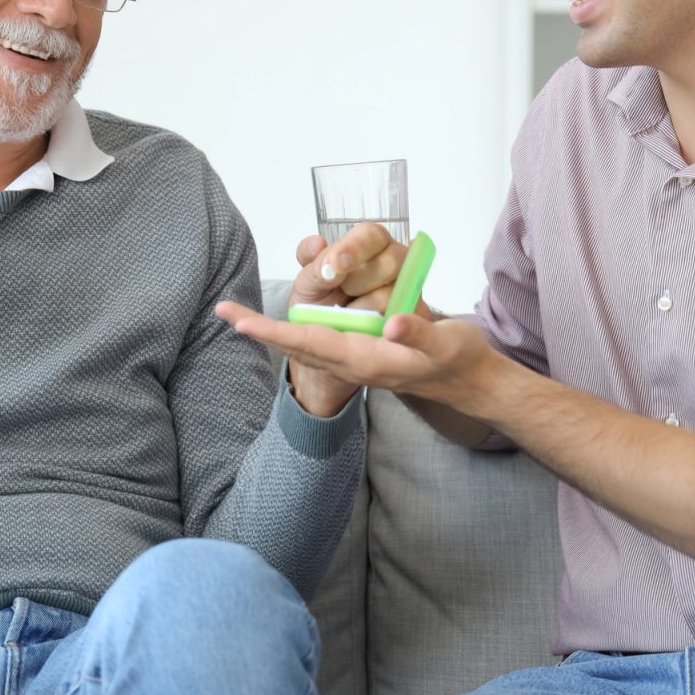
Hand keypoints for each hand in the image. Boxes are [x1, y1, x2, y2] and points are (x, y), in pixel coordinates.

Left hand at [213, 303, 500, 409]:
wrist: (470, 382)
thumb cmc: (458, 361)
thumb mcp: (444, 346)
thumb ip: (418, 336)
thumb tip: (392, 324)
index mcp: (367, 360)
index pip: (311, 343)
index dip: (275, 332)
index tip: (240, 323)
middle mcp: (354, 361)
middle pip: (298, 344)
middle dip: (262, 330)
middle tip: (223, 312)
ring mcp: (357, 359)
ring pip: (307, 342)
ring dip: (275, 330)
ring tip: (241, 317)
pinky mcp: (364, 352)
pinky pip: (323, 340)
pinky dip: (299, 329)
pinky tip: (287, 320)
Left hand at [288, 222, 432, 319]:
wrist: (328, 338)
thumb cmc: (322, 303)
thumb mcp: (308, 283)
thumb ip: (312, 263)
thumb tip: (317, 244)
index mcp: (370, 245)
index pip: (372, 234)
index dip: (355, 248)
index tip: (336, 265)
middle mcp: (394, 263)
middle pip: (392, 261)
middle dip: (359, 281)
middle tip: (342, 293)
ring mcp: (406, 290)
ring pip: (393, 294)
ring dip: (364, 308)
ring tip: (348, 313)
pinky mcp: (413, 317)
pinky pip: (401, 320)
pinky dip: (377, 326)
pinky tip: (362, 327)